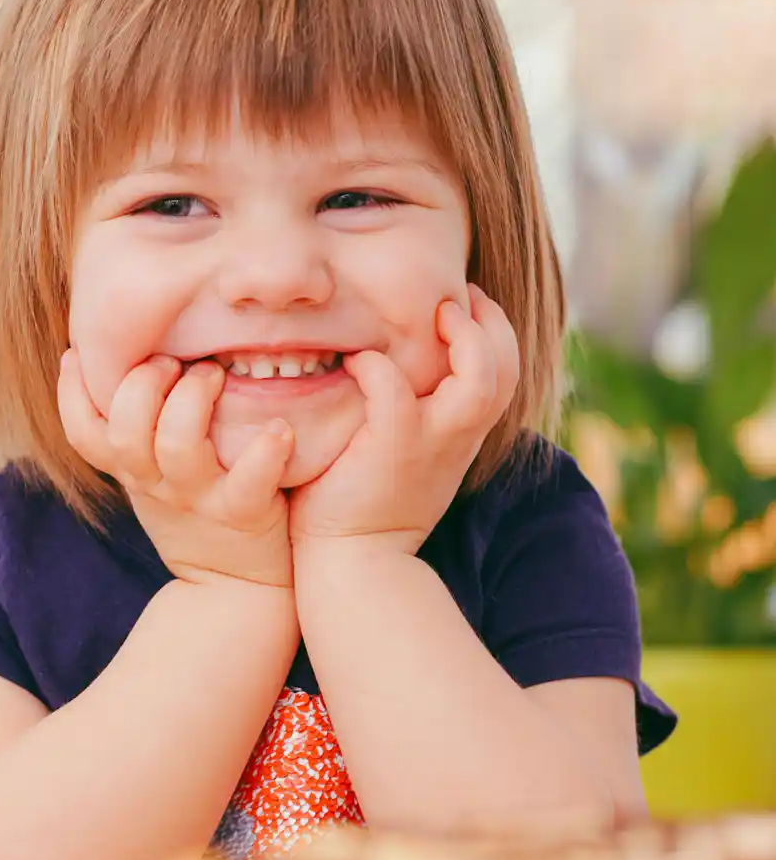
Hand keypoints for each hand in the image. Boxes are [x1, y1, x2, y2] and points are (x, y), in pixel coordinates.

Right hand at [57, 349, 295, 589]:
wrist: (234, 588)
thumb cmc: (193, 512)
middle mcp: (155, 484)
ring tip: (214, 374)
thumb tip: (122, 360)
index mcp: (130, 471)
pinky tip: (279, 429)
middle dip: (143, 384)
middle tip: (170, 362)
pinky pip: (249, 481)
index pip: (81, 433)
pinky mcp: (242, 513)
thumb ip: (134, 430)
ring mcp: (197, 499)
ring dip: (193, 400)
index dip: (70, 393)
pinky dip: (265, 451)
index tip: (78, 352)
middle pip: (125, 433)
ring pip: (178, 447)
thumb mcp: (148, 477)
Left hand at [289, 285, 520, 556]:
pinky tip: (357, 361)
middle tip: (458, 295)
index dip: (493, 332)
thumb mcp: (402, 455)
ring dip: (463, 338)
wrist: (352, 564)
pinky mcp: (392, 448)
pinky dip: (378, 367)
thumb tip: (389, 365)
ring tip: (434, 313)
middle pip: (507, 369)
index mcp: (461, 435)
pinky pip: (394, 390)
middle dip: (491, 323)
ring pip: (480, 380)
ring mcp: (430, 443)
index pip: (503, 373)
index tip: (464, 304)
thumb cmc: (362, 504)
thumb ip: (410, 414)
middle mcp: (457, 437)